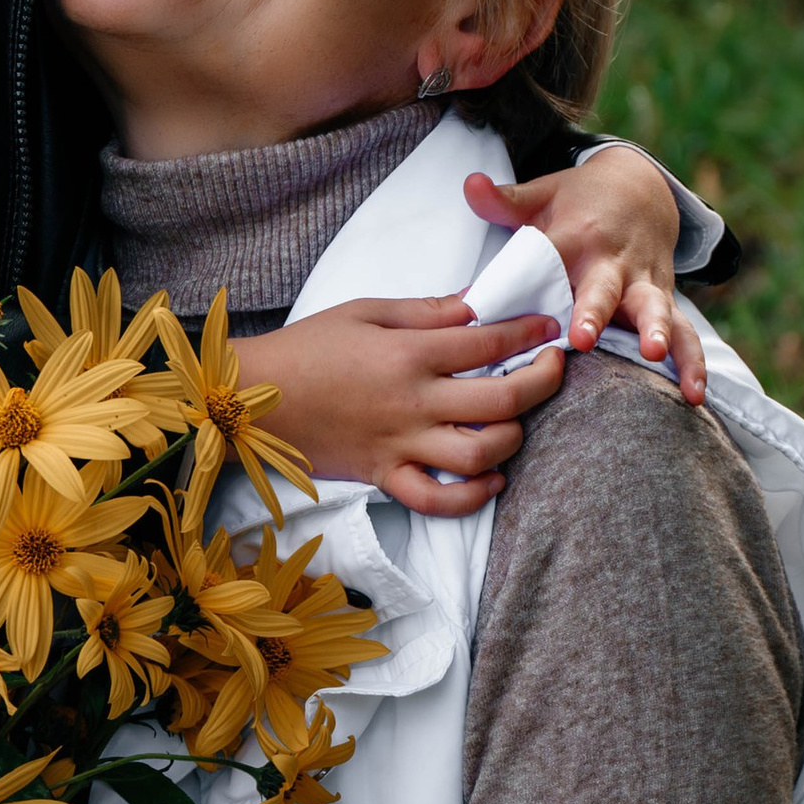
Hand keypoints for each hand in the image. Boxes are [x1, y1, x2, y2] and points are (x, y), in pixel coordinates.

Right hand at [235, 303, 566, 517]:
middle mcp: (412, 402)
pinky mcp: (384, 477)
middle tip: (553, 367)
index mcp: (408, 353)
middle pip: (502, 400)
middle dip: (543, 381)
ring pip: (480, 453)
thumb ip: (425, 311)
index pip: (489, 342)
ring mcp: (400, 445)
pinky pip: (439, 499)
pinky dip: (474, 495)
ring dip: (514, 437)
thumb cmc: (305, 348)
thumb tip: (476, 303)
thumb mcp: (364, 311)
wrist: (249, 399)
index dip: (529, 332)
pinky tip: (492, 477)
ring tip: (518, 419)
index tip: (549, 327)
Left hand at [465, 150, 708, 405]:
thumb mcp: (543, 194)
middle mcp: (612, 260)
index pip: (554, 258)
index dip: (540, 278)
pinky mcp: (665, 298)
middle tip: (584, 339)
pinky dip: (693, 362)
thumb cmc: (579, 201)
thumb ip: (504, 199)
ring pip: (653, 307)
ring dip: (655, 330)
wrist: (641, 187)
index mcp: (575, 236)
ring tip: (653, 355)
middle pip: (603, 287)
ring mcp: (643, 281)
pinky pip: (685, 332)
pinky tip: (694, 394)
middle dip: (594, 312)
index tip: (521, 300)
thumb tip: (470, 183)